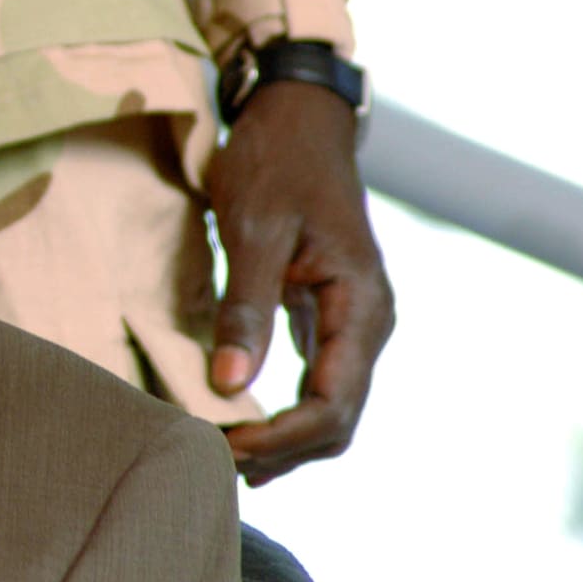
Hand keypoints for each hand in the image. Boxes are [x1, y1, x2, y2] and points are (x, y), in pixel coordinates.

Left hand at [204, 81, 392, 484]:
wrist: (297, 119)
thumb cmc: (276, 164)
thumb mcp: (254, 229)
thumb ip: (245, 307)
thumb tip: (228, 387)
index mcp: (362, 304)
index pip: (334, 403)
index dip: (282, 438)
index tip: (226, 446)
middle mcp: (368, 323)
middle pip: (337, 420)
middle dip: (282, 451)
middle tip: (214, 461)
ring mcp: (352, 324)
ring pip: (329, 410)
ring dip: (283, 442)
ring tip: (223, 456)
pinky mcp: (328, 318)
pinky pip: (316, 384)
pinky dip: (283, 415)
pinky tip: (242, 428)